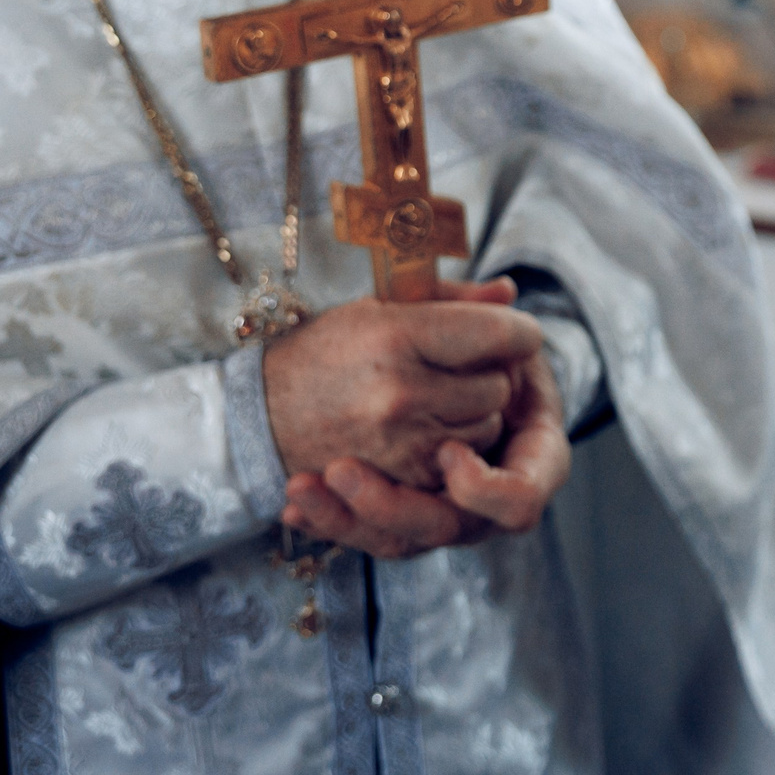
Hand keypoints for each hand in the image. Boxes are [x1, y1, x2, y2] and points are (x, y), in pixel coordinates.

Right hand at [263, 276, 540, 488]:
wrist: (259, 419)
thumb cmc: (325, 351)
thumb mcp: (380, 308)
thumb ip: (451, 299)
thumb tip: (509, 294)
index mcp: (398, 336)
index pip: (500, 333)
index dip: (515, 331)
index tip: (508, 332)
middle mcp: (403, 392)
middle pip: (499, 385)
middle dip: (490, 373)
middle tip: (459, 366)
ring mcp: (402, 443)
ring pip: (488, 426)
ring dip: (476, 413)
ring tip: (436, 396)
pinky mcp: (401, 480)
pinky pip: (461, 462)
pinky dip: (454, 446)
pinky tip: (423, 427)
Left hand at [275, 278, 573, 560]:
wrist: (450, 383)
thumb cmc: (481, 351)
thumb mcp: (483, 330)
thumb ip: (486, 316)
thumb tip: (501, 292)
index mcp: (534, 452)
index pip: (523, 495)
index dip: (488, 489)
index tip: (447, 455)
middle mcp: (494, 498)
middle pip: (453, 528)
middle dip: (397, 507)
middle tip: (343, 470)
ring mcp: (449, 517)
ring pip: (404, 540)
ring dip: (351, 515)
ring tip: (306, 483)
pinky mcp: (404, 526)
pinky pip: (368, 538)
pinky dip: (330, 523)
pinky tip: (293, 504)